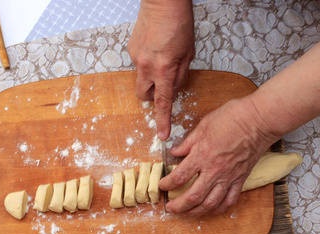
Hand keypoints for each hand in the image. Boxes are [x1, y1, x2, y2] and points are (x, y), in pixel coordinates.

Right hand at [128, 0, 194, 139]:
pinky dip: (147, 61)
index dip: (163, 120)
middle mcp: (145, 67)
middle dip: (151, 97)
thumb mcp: (188, 53)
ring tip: (160, 57)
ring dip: (150, 76)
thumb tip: (173, 88)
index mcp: (163, 69)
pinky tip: (155, 47)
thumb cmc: (179, 24)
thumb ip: (179, 75)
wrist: (162, 2)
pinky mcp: (131, 49)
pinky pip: (139, 63)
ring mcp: (135, 58)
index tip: (161, 135)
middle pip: (144, 95)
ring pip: (141, 78)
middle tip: (161, 86)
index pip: (162, 102)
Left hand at [159, 97, 278, 215]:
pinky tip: (211, 209)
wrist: (259, 120)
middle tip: (169, 208)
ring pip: (210, 203)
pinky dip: (219, 208)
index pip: (179, 177)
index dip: (167, 184)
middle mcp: (214, 171)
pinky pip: (230, 200)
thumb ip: (187, 143)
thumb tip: (175, 152)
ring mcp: (229, 177)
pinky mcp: (241, 179)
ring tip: (187, 213)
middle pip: (193, 196)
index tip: (162, 186)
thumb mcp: (202, 126)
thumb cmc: (232, 118)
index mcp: (201, 155)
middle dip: (178, 206)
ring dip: (196, 212)